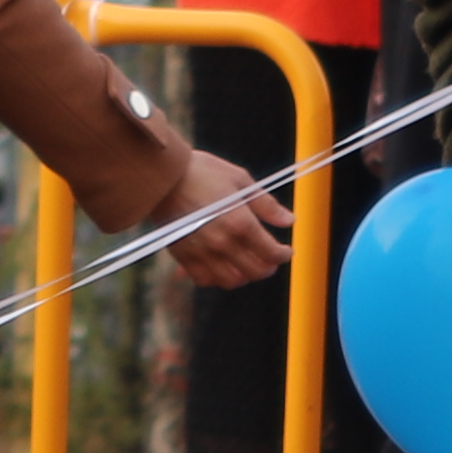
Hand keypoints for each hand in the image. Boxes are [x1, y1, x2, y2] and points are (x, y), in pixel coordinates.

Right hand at [152, 155, 289, 287]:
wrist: (162, 176)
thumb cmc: (202, 172)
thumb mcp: (240, 180)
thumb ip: (266, 204)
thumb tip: (289, 220)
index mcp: (241, 223)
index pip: (271, 252)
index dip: (283, 254)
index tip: (286, 251)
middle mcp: (223, 243)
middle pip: (255, 271)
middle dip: (268, 267)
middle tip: (270, 259)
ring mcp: (203, 253)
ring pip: (232, 280)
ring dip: (245, 276)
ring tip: (248, 265)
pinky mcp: (184, 256)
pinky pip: (205, 280)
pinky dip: (218, 279)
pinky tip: (222, 267)